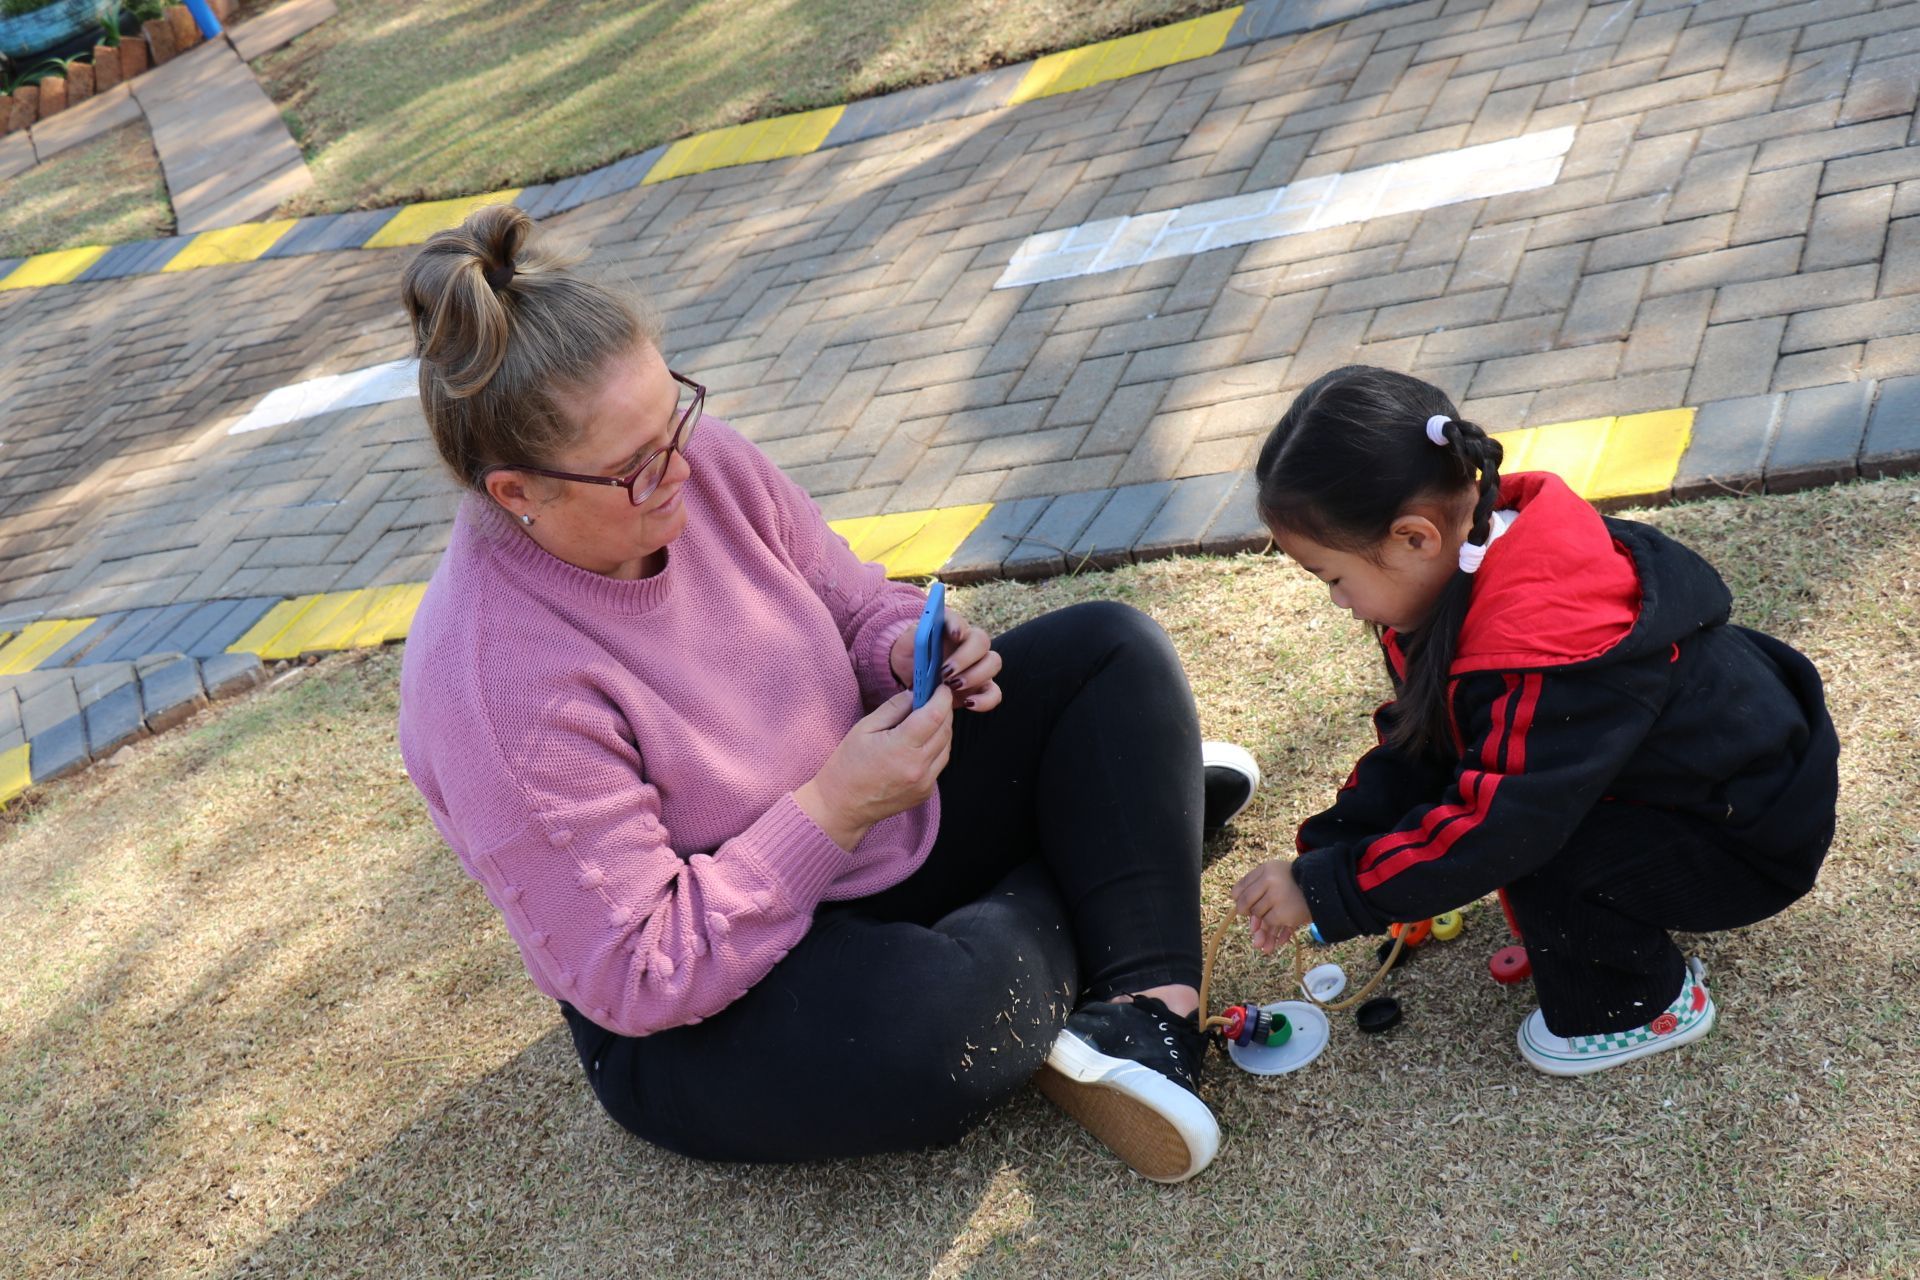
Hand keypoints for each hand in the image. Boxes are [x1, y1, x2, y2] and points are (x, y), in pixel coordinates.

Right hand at [796, 687, 953, 850]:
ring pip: (947, 746)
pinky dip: (936, 748)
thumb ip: (893, 708)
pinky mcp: (926, 792)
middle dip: (943, 710)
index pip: (935, 715)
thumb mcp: (864, 728)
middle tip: (932, 699)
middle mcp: (918, 768)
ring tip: (925, 721)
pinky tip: (920, 743)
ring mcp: (924, 783)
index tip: (940, 687)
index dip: (942, 697)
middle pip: (945, 730)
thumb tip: (915, 693)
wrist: (842, 806)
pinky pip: (940, 763)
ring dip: (942, 729)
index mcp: (901, 749)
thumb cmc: (848, 765)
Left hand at [890, 606, 1002, 712]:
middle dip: (965, 657)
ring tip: (952, 686)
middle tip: (945, 672)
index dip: (958, 625)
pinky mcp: (981, 688)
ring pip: (993, 663)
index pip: (957, 619)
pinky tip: (968, 703)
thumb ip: (914, 636)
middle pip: (981, 641)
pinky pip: (994, 693)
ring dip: (975, 675)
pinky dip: (985, 700)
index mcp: (949, 628)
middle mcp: (969, 643)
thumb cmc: (911, 659)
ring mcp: (979, 665)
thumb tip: (923, 630)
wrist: (912, 683)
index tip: (955, 635)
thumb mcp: (905, 647)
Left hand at [1232, 859, 1313, 954]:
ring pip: (1257, 915)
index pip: (1240, 888)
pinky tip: (1274, 943)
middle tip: (1254, 923)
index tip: (1244, 908)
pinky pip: (1269, 925)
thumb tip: (1251, 928)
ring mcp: (1277, 896)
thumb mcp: (1279, 881)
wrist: (1327, 889)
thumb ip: (1262, 896)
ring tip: (1262, 941)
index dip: (1239, 900)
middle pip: (1246, 903)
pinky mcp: (1284, 912)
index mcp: (1266, 869)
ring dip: (1261, 927)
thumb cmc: (1300, 886)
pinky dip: (1272, 935)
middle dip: (1249, 915)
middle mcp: (1269, 880)